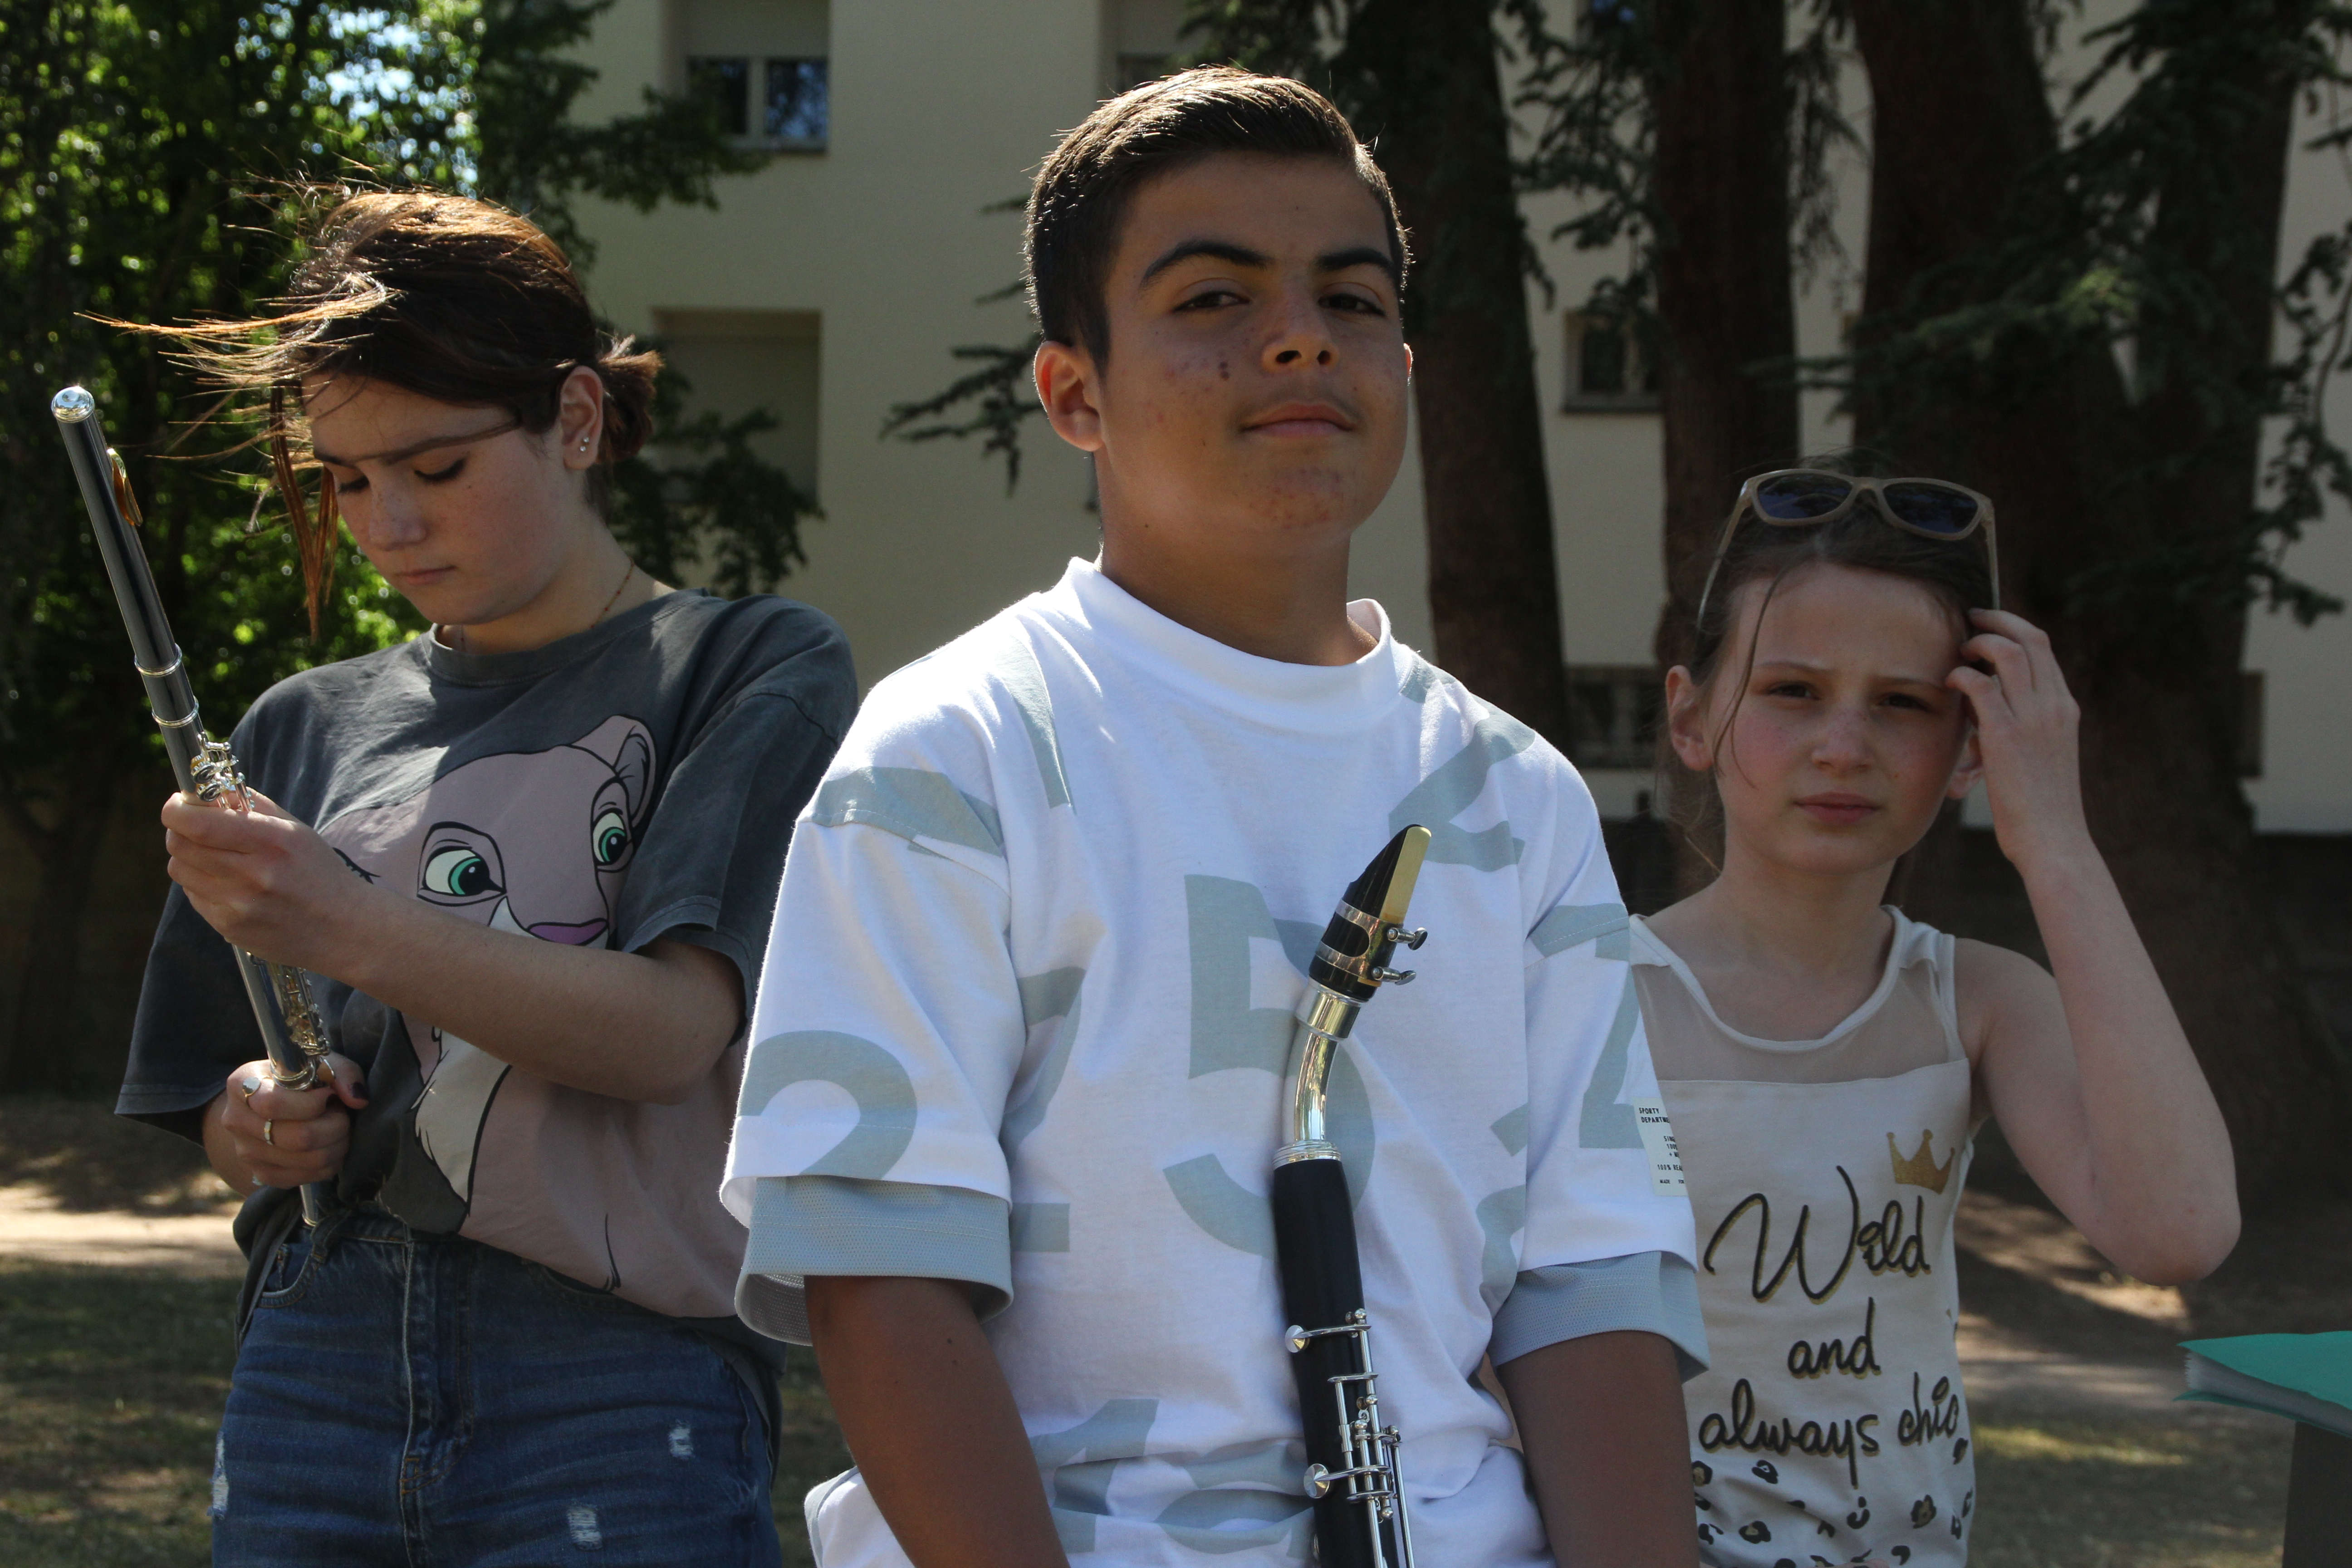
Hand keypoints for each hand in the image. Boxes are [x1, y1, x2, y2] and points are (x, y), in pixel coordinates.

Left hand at [163, 787, 378, 970]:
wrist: (344, 929)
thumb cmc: (319, 874)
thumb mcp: (296, 831)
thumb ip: (252, 807)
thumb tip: (208, 790)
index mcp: (272, 841)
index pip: (199, 824)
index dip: (176, 810)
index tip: (178, 803)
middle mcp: (253, 874)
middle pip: (180, 845)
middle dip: (179, 830)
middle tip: (193, 827)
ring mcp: (238, 905)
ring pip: (180, 870)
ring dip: (189, 858)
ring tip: (216, 857)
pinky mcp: (229, 928)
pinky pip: (193, 896)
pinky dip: (201, 884)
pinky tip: (229, 884)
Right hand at [209, 1054, 368, 1190]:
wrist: (273, 1104)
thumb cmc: (300, 1078)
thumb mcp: (321, 1062)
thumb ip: (343, 1074)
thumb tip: (358, 1100)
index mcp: (242, 1084)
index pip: (273, 1104)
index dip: (312, 1104)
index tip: (328, 1095)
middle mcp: (236, 1121)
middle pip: (299, 1138)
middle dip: (335, 1126)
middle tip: (341, 1115)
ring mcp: (246, 1152)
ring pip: (308, 1160)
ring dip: (337, 1145)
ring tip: (339, 1129)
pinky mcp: (262, 1174)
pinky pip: (307, 1177)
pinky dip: (330, 1163)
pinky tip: (330, 1146)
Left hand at [1947, 608, 2092, 870]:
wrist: (2053, 840)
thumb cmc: (2039, 807)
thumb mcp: (2038, 757)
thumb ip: (2020, 728)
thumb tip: (1984, 713)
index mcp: (2064, 709)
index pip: (2043, 649)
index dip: (2013, 629)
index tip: (1988, 627)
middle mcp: (2054, 706)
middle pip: (2031, 638)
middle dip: (1997, 620)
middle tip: (1970, 618)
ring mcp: (2034, 719)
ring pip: (2009, 653)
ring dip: (1979, 643)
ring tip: (1959, 650)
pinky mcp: (2007, 737)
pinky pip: (1982, 687)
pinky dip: (1962, 675)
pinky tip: (1949, 682)